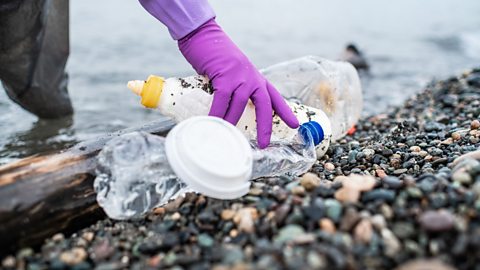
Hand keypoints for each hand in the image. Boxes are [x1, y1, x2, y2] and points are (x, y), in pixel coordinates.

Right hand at [178, 19, 298, 147]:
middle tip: (264, 144)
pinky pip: (222, 99)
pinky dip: (217, 113)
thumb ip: (234, 89)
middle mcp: (252, 77)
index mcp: (256, 78)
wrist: (204, 35)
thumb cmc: (215, 56)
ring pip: (239, 105)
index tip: (295, 125)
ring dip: (231, 122)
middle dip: (265, 126)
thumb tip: (226, 111)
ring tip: (226, 136)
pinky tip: (213, 122)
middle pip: (264, 105)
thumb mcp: (232, 72)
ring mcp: (239, 76)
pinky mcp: (224, 75)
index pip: (274, 97)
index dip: (285, 111)